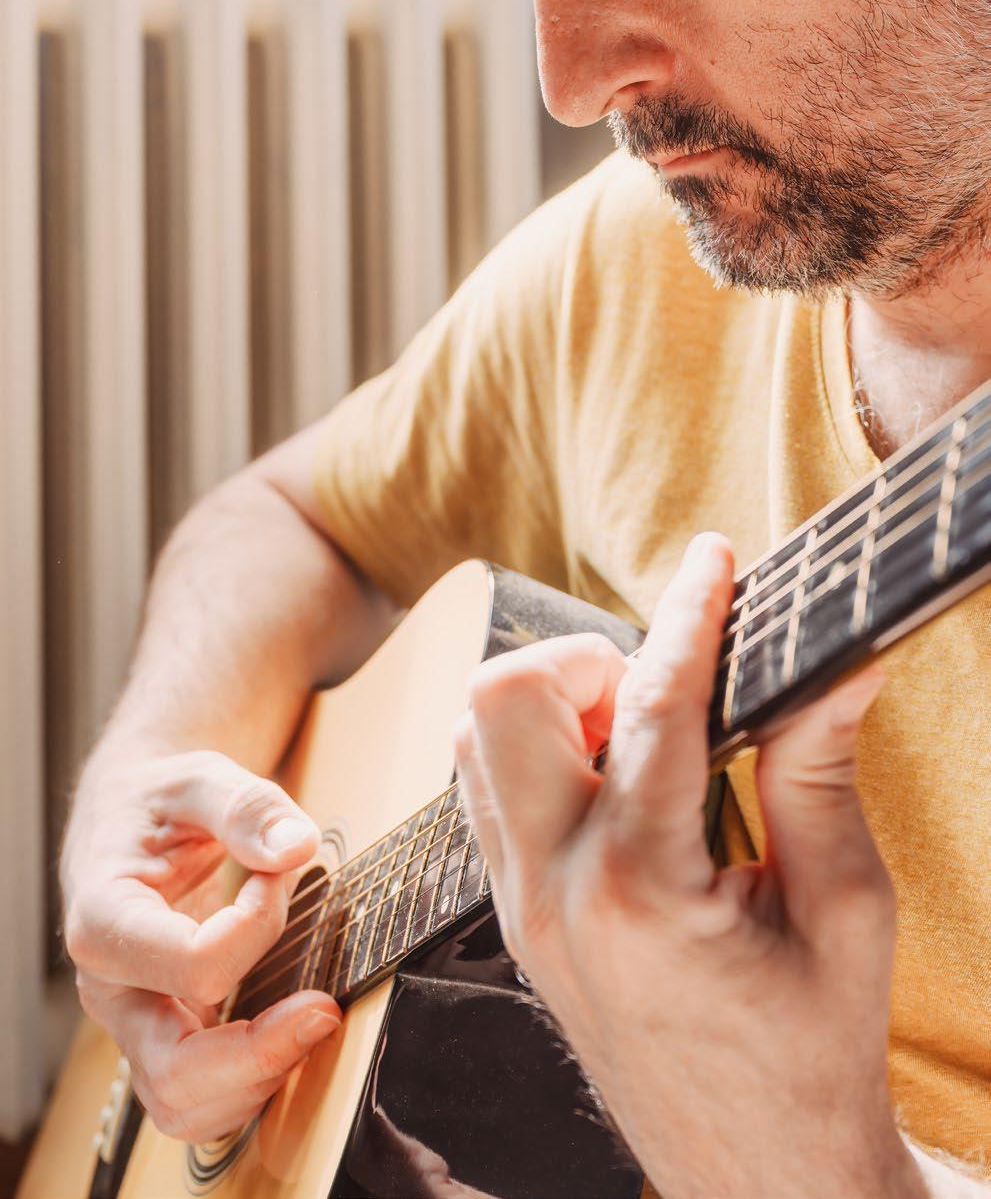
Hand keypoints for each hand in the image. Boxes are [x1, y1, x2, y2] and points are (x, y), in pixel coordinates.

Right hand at [62, 749, 340, 1141]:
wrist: (131, 816)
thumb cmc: (160, 801)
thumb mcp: (199, 777)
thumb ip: (247, 807)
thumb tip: (296, 848)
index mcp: (106, 921)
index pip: (193, 963)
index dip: (259, 924)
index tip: (280, 870)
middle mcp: (112, 987)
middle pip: (175, 1074)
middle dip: (262, 1054)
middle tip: (324, 1008)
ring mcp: (136, 1020)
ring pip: (186, 1105)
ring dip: (258, 1079)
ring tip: (311, 1019)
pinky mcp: (165, 1032)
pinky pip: (204, 1093)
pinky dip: (252, 1079)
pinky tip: (292, 1029)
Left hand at [455, 534, 926, 1198]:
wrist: (756, 1176)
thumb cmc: (811, 1054)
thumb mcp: (844, 907)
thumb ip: (820, 769)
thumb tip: (841, 663)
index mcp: (644, 890)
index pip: (651, 708)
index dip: (689, 616)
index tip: (714, 560)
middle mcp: (554, 892)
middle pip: (501, 702)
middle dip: (582, 658)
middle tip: (663, 687)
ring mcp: (518, 910)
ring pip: (474, 740)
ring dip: (551, 704)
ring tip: (640, 735)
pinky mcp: (512, 922)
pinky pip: (485, 794)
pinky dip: (536, 753)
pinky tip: (613, 781)